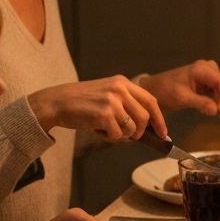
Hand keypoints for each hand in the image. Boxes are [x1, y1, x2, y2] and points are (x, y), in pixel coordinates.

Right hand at [28, 76, 166, 140]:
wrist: (56, 102)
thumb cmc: (81, 103)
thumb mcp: (107, 94)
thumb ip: (126, 104)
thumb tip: (147, 127)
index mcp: (122, 82)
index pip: (151, 101)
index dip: (159, 118)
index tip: (163, 132)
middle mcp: (120, 89)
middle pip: (145, 117)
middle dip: (139, 132)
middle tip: (128, 136)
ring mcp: (112, 101)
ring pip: (132, 128)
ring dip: (122, 136)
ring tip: (106, 129)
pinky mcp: (103, 114)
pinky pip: (117, 135)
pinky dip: (109, 137)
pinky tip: (97, 129)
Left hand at [139, 59, 219, 115]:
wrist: (154, 90)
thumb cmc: (165, 91)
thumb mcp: (182, 98)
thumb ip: (201, 103)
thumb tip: (216, 110)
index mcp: (200, 69)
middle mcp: (206, 68)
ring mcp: (206, 74)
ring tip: (215, 111)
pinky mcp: (204, 82)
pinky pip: (216, 90)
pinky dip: (216, 99)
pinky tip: (209, 107)